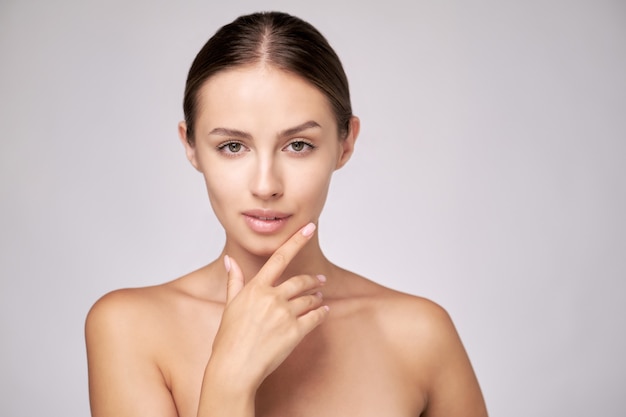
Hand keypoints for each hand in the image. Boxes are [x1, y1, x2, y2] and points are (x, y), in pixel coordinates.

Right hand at [209, 222, 328, 389]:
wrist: (234, 368)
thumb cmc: (229, 340)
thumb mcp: (230, 306)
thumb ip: (234, 281)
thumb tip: (229, 260)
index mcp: (255, 288)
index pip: (280, 257)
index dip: (297, 240)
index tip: (310, 227)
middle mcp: (272, 297)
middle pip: (300, 281)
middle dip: (313, 281)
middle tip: (320, 281)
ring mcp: (284, 314)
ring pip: (309, 299)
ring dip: (317, 297)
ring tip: (319, 298)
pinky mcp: (295, 332)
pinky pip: (315, 317)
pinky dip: (321, 313)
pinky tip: (323, 312)